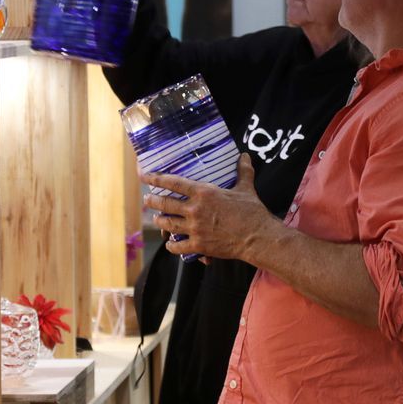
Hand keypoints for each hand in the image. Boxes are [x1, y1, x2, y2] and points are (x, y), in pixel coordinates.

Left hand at [143, 155, 272, 263]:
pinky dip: (171, 246)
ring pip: (167, 224)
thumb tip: (245, 156)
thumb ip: (243, 171)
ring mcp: (195, 228)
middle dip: (152, 201)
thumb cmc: (252, 212)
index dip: (156, 179)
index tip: (145, 176)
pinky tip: (170, 244)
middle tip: (147, 199)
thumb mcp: (246, 188)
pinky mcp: (199, 245)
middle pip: (165, 204)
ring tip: (156, 219)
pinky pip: (177, 246)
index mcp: (204, 193)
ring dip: (159, 221)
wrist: (257, 237)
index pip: (173, 183)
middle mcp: (195, 209)